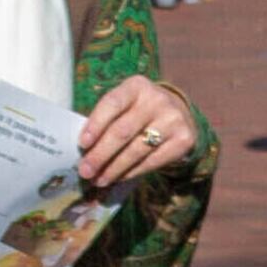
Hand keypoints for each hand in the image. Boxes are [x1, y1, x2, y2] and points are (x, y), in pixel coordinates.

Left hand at [80, 76, 198, 188]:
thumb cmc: (139, 111)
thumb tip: (84, 151)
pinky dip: (132, 172)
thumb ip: (106, 120)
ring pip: (136, 150)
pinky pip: (152, 161)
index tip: (82, 145)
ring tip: (99, 180)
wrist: (179, 114)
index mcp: (136, 86)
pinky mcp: (184, 140)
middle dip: (100, 154)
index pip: (112, 104)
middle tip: (85, 171)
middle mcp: (157, 100)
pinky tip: (119, 178)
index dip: (95, 124)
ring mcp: (173, 120)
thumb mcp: (125, 105)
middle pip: (123, 131)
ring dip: (114, 169)